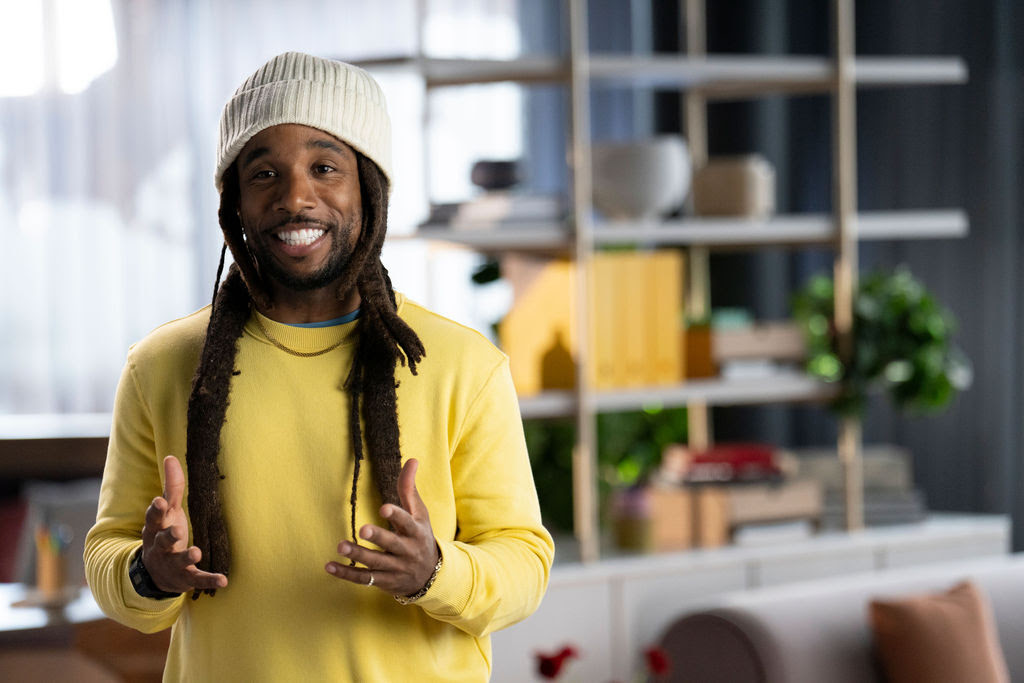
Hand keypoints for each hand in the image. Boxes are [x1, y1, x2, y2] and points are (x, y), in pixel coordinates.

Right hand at [140, 456, 227, 593]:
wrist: (156, 573)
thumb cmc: (164, 532)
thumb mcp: (167, 511)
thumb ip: (171, 487)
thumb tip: (170, 457)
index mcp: (156, 527)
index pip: (154, 517)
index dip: (156, 510)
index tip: (160, 501)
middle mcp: (161, 546)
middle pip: (162, 539)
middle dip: (168, 535)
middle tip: (176, 530)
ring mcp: (172, 563)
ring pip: (178, 560)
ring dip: (187, 556)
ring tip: (196, 552)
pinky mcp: (185, 578)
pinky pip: (198, 579)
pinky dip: (210, 579)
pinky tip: (223, 579)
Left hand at [326, 458, 438, 596]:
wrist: (430, 576)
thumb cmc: (420, 537)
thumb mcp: (420, 514)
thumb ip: (409, 489)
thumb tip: (412, 459)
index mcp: (416, 531)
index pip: (407, 522)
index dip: (396, 515)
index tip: (384, 508)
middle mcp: (407, 551)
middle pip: (391, 544)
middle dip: (377, 537)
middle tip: (362, 530)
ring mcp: (395, 568)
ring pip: (375, 563)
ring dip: (358, 555)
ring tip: (340, 546)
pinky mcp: (384, 582)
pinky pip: (364, 579)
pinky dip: (346, 574)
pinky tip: (329, 566)